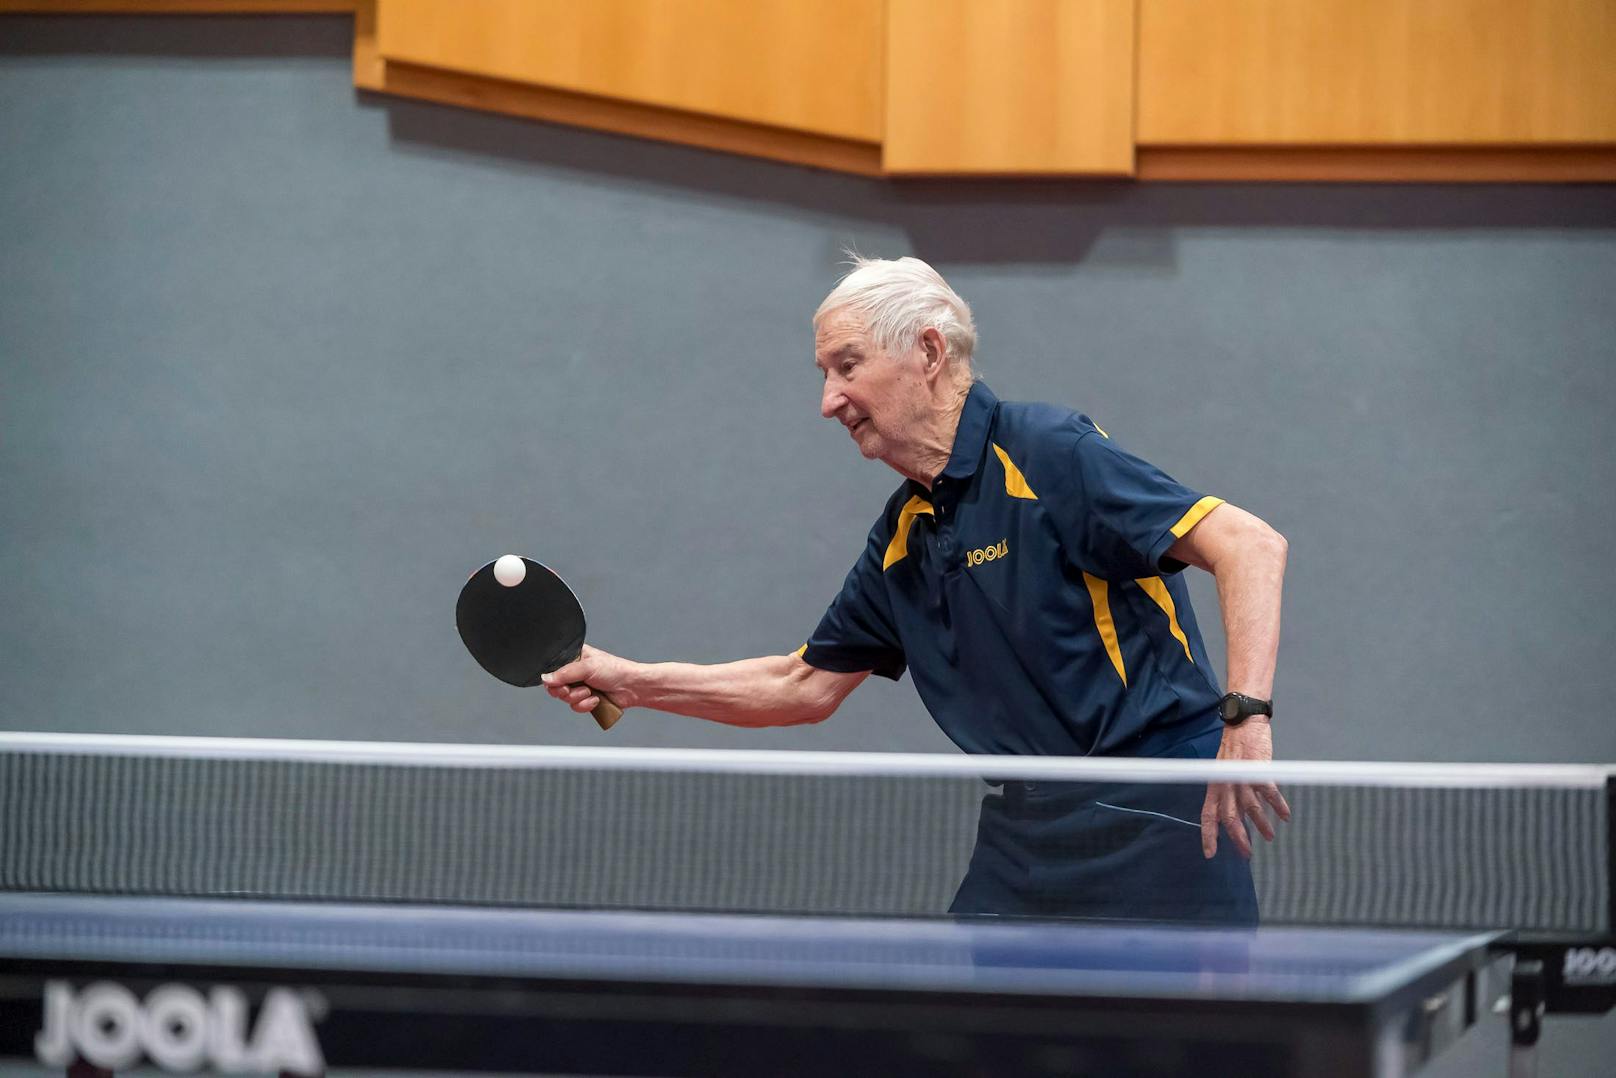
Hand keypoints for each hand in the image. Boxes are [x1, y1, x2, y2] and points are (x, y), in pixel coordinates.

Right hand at [541, 645, 634, 714]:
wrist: (631, 687)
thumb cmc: (615, 670)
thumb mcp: (587, 667)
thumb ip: (565, 673)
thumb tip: (546, 678)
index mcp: (574, 658)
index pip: (554, 668)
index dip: (554, 678)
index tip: (560, 682)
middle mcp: (575, 672)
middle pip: (556, 686)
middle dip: (566, 691)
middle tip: (576, 688)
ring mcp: (580, 686)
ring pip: (565, 698)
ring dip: (579, 697)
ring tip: (591, 691)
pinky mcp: (586, 699)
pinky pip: (576, 707)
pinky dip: (586, 705)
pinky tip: (596, 699)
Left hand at [1200, 718, 1291, 859]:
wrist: (1243, 723)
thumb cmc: (1235, 750)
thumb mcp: (1226, 775)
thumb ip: (1231, 797)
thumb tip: (1239, 819)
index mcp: (1213, 785)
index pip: (1207, 815)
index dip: (1208, 835)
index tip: (1210, 854)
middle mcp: (1224, 783)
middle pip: (1229, 817)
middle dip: (1238, 838)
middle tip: (1247, 853)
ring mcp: (1240, 776)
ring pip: (1250, 808)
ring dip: (1261, 825)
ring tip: (1269, 836)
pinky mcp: (1258, 769)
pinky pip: (1269, 793)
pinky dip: (1278, 806)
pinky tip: (1285, 815)